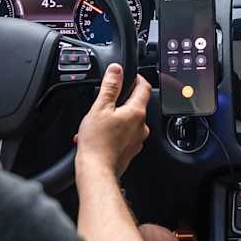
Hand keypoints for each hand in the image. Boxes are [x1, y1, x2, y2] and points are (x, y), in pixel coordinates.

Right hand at [75, 64, 151, 178]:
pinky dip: (112, 132)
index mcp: (137, 112)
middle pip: (135, 105)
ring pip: (127, 121)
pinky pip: (123, 135)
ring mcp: (137, 139)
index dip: (136, 78)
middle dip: (120, 101)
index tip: (128, 75)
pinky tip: (98, 135)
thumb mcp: (100, 108)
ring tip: (96, 122)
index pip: (144, 87)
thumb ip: (110, 87)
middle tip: (105, 102)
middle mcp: (141, 126)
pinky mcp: (130, 150)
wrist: (96, 171)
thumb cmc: (97, 142)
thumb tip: (117, 70)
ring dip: (114, 118)